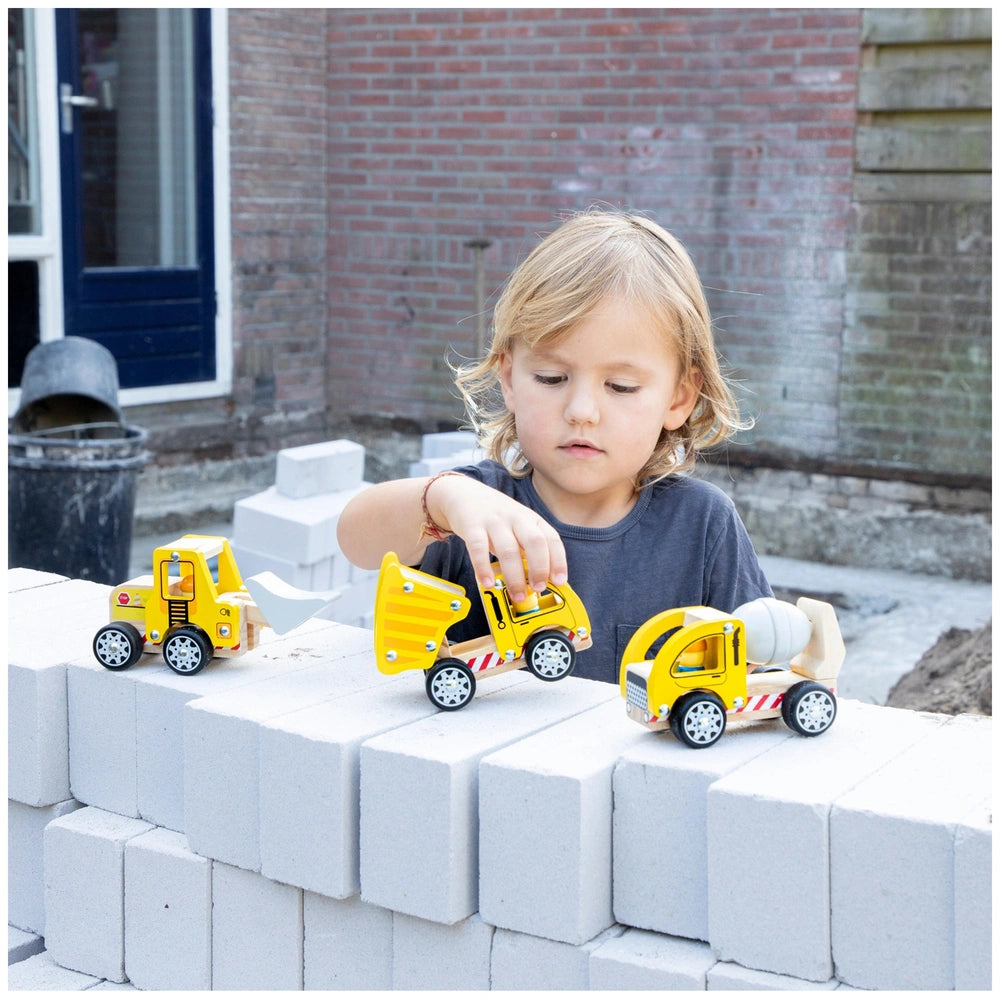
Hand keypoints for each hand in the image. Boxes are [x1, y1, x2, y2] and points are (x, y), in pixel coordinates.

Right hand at [425, 474, 566, 602]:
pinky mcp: (472, 525)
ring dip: (514, 576)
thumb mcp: (520, 528)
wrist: (466, 495)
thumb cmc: (498, 518)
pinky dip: (483, 568)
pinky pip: (478, 548)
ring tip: (516, 594)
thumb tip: (543, 581)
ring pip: (508, 549)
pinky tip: (487, 582)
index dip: (559, 561)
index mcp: (532, 520)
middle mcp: (516, 518)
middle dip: (539, 568)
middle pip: (534, 542)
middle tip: (538, 588)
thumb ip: (530, 551)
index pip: (552, 539)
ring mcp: (494, 521)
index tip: (560, 581)